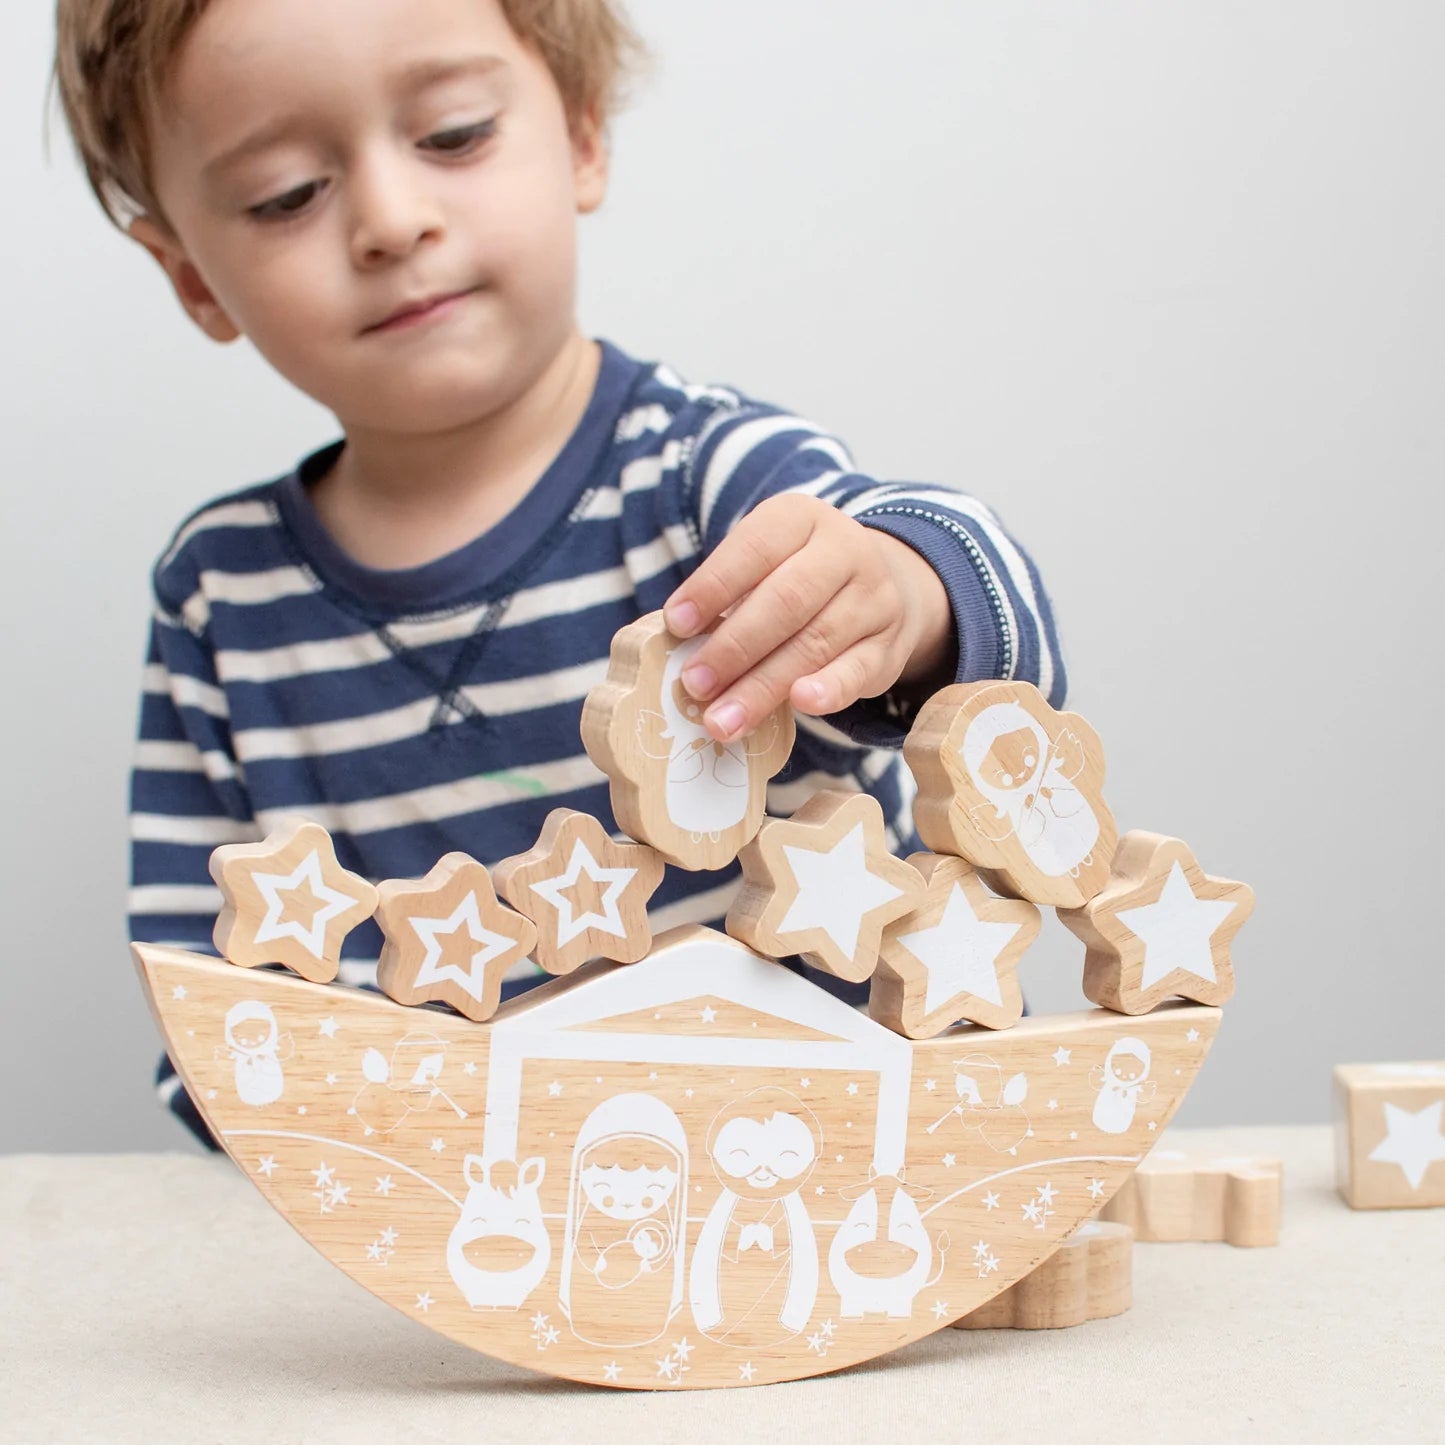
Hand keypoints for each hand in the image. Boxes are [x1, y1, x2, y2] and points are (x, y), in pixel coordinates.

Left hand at [663, 494, 953, 742]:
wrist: (881, 584)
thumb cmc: (795, 577)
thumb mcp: (764, 563)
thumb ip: (727, 594)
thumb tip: (679, 646)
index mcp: (802, 519)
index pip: (756, 548)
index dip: (714, 587)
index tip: (676, 624)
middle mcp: (846, 551)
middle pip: (787, 600)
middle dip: (734, 647)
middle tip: (695, 684)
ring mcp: (874, 599)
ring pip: (816, 642)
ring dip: (763, 686)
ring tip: (723, 719)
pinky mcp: (888, 646)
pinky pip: (858, 671)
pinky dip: (829, 690)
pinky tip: (800, 705)